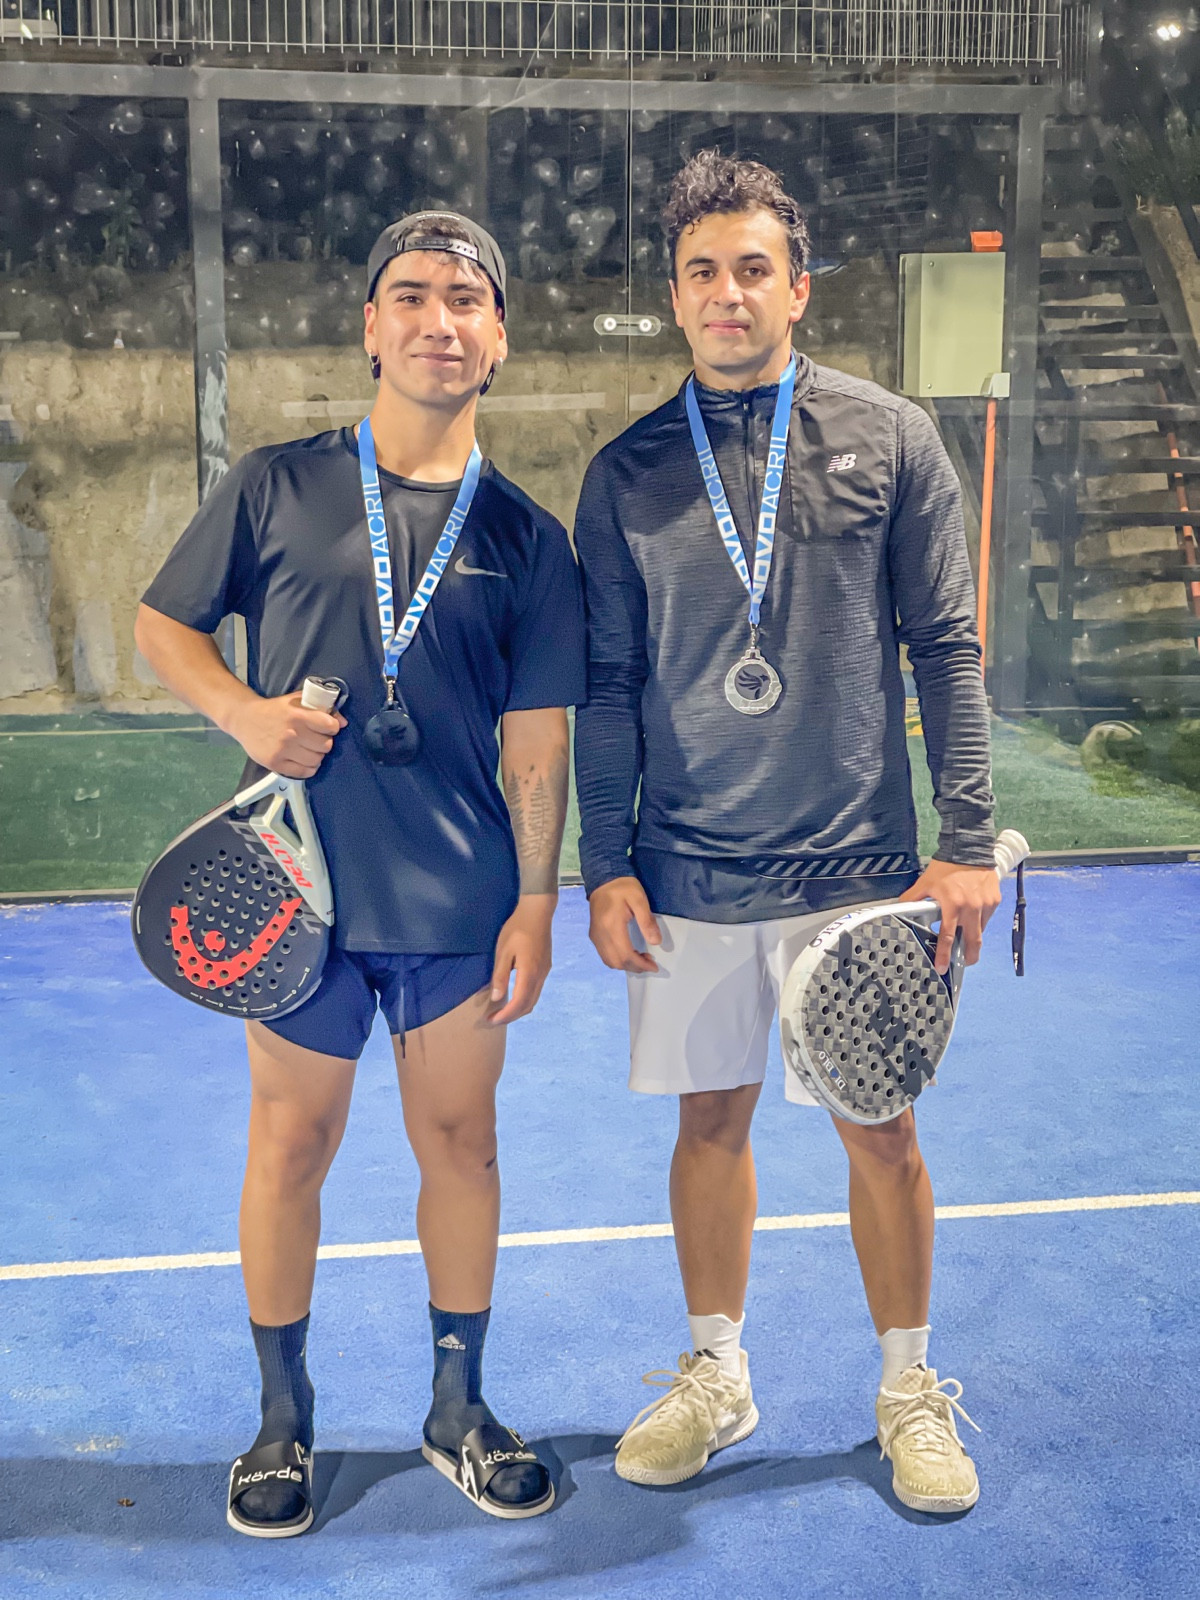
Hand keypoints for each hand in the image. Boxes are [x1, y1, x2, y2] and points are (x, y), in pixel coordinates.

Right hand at [226, 691, 345, 778]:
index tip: (328, 727)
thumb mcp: (296, 700)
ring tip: (309, 749)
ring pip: (317, 760)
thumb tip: (342, 722)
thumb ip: (320, 708)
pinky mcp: (276, 764)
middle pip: (326, 745)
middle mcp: (291, 734)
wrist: (245, 719)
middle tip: (316, 739)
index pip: (329, 726)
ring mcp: (283, 750)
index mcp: (297, 715)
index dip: (332, 727)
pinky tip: (304, 760)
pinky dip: (309, 768)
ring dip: (317, 755)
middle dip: (324, 742)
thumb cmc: (274, 710)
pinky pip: (304, 772)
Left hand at [488, 894, 555, 1025]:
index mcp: (529, 973)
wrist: (538, 912)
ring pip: (533, 999)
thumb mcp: (503, 951)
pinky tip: (513, 996)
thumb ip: (500, 976)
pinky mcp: (545, 968)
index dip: (505, 1016)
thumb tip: (497, 998)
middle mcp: (540, 976)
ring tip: (502, 1011)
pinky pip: (536, 991)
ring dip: (518, 1009)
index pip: (518, 1003)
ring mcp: (545, 972)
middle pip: (528, 1006)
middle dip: (511, 1016)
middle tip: (493, 1019)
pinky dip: (524, 1000)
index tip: (491, 1021)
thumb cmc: (517, 928)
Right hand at [588, 876, 661, 972]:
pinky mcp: (594, 935)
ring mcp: (595, 936)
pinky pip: (604, 955)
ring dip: (626, 965)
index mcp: (611, 926)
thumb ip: (647, 921)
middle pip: (616, 962)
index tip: (654, 966)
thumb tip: (656, 942)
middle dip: (635, 967)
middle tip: (650, 963)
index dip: (641, 965)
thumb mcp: (639, 899)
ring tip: (641, 959)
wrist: (603, 879)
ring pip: (609, 961)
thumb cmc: (622, 887)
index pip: (625, 955)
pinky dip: (618, 960)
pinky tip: (629, 953)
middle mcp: (600, 935)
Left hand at [900, 857, 1001, 972]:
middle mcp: (972, 908)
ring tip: (967, 939)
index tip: (942, 967)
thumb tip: (900, 908)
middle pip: (972, 941)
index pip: (947, 936)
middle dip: (969, 956)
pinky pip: (987, 917)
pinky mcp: (995, 899)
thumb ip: (913, 897)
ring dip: (974, 936)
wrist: (969, 848)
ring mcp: (986, 905)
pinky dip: (980, 920)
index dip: (944, 954)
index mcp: (953, 905)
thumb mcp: (926, 882)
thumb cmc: (947, 866)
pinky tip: (973, 917)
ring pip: (981, 930)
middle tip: (965, 963)